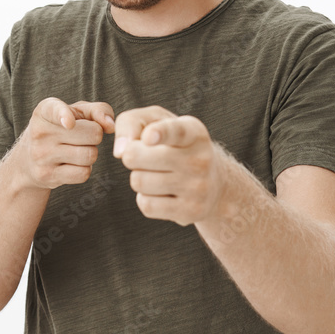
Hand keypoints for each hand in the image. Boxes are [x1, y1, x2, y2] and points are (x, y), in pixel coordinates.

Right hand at [11, 98, 114, 190]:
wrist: (28, 160)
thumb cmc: (61, 129)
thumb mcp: (77, 112)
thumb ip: (98, 110)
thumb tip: (111, 126)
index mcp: (45, 111)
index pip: (55, 110)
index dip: (64, 115)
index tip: (69, 123)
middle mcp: (40, 132)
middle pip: (93, 134)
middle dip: (95, 136)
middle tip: (83, 137)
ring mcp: (41, 155)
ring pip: (90, 155)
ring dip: (91, 153)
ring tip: (76, 150)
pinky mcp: (46, 175)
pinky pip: (83, 173)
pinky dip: (84, 169)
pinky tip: (72, 164)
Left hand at [113, 106, 225, 225]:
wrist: (214, 182)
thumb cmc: (174, 145)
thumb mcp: (157, 122)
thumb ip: (132, 122)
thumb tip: (120, 151)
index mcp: (194, 132)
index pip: (176, 131)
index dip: (159, 132)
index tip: (148, 136)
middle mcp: (200, 159)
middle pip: (137, 157)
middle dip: (131, 156)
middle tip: (143, 156)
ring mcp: (198, 187)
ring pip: (139, 181)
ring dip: (139, 177)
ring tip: (157, 174)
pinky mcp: (192, 211)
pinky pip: (147, 205)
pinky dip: (146, 198)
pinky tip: (162, 193)